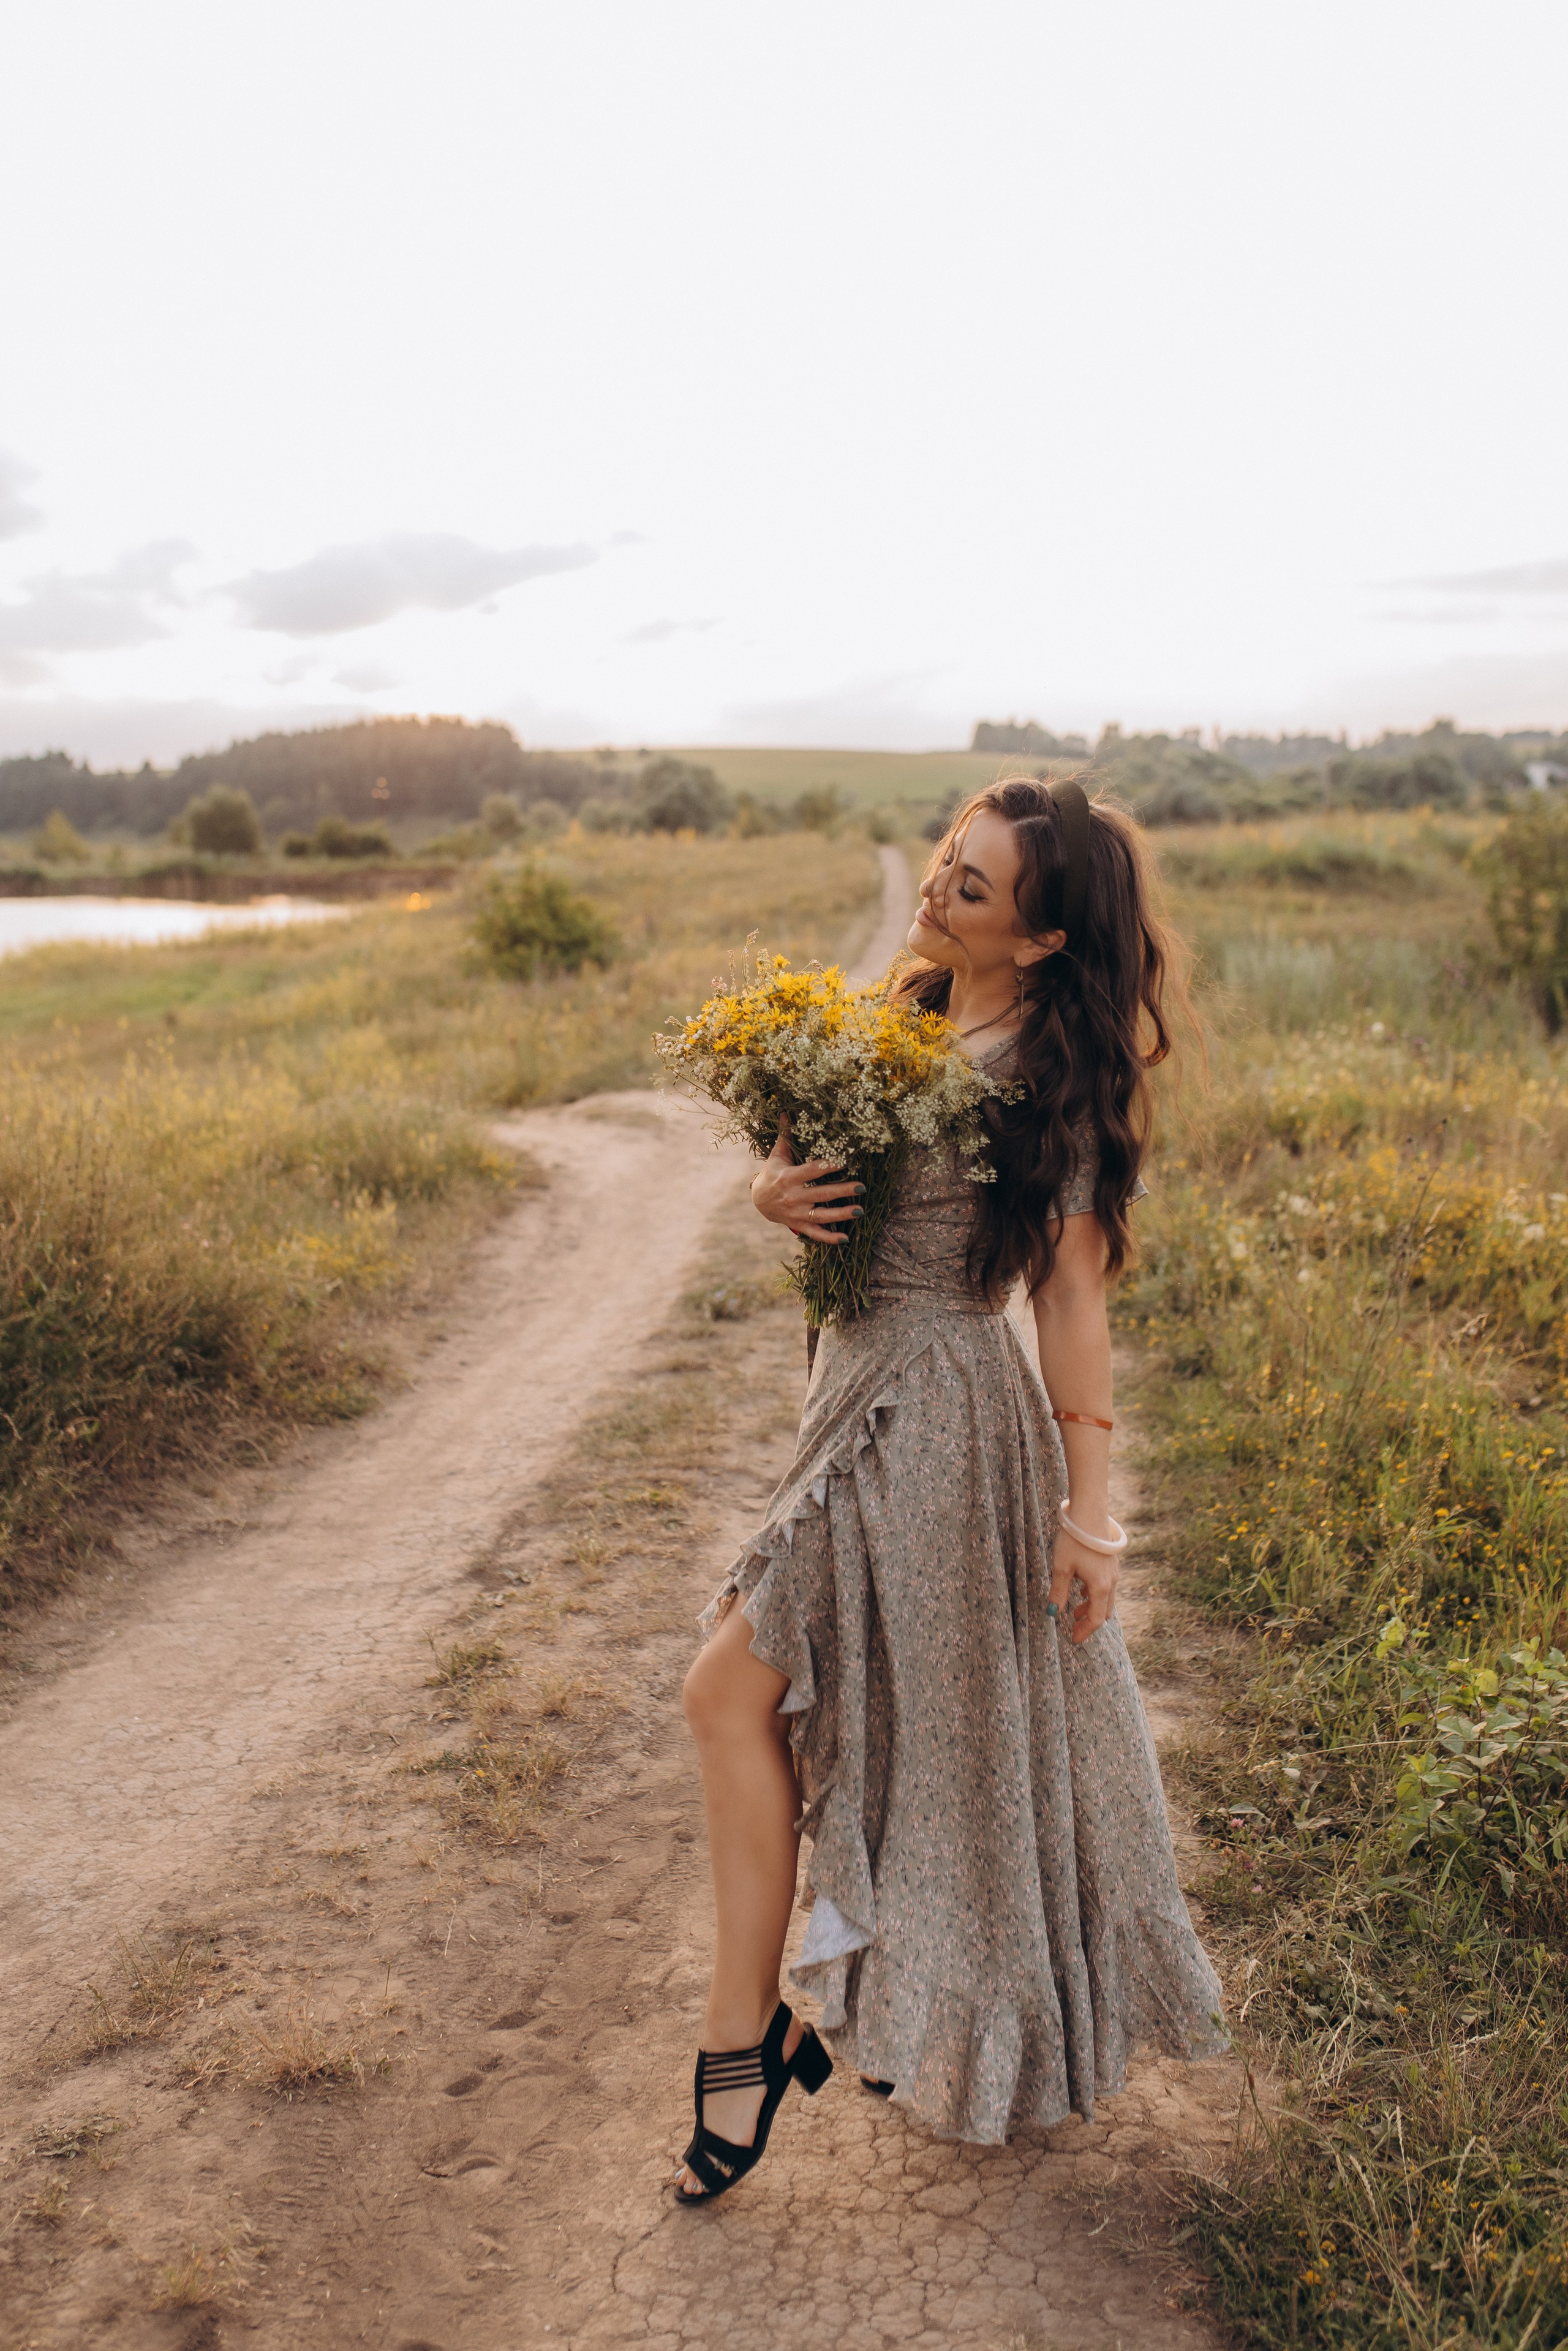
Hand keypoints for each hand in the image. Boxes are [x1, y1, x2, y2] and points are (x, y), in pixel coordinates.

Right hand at [750, 1118, 864, 1243]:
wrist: (758, 1201)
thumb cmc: (772, 1173)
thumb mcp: (777, 1155)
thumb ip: (785, 1135)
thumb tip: (786, 1111)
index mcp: (788, 1177)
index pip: (812, 1171)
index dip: (828, 1166)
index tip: (846, 1161)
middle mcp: (793, 1197)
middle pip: (821, 1194)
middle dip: (842, 1191)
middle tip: (862, 1187)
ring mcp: (796, 1214)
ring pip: (821, 1216)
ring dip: (841, 1215)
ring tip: (860, 1210)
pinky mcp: (798, 1225)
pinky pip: (815, 1234)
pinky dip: (829, 1238)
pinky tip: (845, 1239)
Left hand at [1049, 1521, 1118, 1643]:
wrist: (1089, 1512)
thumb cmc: (1074, 1540)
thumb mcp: (1061, 1567)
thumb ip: (1058, 1592)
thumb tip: (1052, 1612)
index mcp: (1100, 1586)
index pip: (1097, 1619)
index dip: (1085, 1631)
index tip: (1073, 1638)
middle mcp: (1111, 1581)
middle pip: (1104, 1611)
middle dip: (1089, 1621)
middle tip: (1073, 1627)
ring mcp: (1113, 1571)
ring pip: (1106, 1598)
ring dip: (1091, 1607)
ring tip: (1074, 1610)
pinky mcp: (1110, 1561)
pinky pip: (1106, 1585)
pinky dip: (1095, 1593)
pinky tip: (1082, 1589)